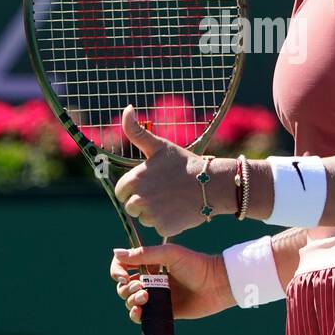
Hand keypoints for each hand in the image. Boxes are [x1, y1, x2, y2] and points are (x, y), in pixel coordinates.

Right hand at [109, 242, 234, 323]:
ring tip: (145, 298)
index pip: (123, 265)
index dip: (117, 270)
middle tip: (142, 287)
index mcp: (150, 264)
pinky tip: (139, 312)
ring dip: (131, 300)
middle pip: (124, 285)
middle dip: (127, 288)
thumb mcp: (170, 254)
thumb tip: (116, 252)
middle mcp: (150, 280)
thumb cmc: (196, 265)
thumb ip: (144, 254)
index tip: (123, 276)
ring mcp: (156, 297)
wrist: (216, 285)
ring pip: (130, 301)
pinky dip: (135, 315)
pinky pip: (141, 316)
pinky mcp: (162, 312)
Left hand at [113, 105, 230, 237]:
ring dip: (154, 213)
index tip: (150, 183)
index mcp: (136, 178)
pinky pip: (158, 228)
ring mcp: (152, 214)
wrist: (212, 184)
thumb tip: (127, 106)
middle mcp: (140, 198)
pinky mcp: (164, 228)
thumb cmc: (185, 163)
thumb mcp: (160, 145)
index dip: (134, 187)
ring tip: (172, 200)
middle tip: (163, 192)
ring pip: (144, 219)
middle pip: (131, 207)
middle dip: (143, 201)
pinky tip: (179, 210)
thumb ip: (136, 130)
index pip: (121, 190)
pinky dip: (167, 222)